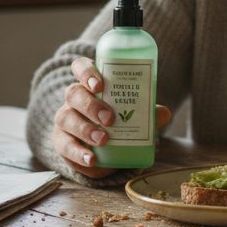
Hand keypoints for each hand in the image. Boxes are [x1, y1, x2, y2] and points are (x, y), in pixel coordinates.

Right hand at [51, 56, 172, 178]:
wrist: (104, 148)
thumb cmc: (120, 120)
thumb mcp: (134, 114)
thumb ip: (148, 112)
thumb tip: (164, 113)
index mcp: (90, 83)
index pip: (81, 67)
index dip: (86, 72)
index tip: (99, 85)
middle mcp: (74, 98)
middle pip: (74, 93)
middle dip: (91, 105)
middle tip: (109, 119)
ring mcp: (65, 119)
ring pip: (66, 118)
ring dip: (85, 129)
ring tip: (103, 140)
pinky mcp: (62, 141)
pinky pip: (64, 145)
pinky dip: (78, 152)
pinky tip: (91, 158)